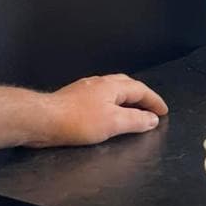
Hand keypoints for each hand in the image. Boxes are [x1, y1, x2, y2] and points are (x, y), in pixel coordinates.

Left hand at [29, 74, 168, 147]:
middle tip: (151, 108)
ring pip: (112, 90)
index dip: (154, 101)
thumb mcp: (114, 123)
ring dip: (126, 99)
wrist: (43, 120)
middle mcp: (100, 83)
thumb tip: (152, 118)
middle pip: (127, 85)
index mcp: (112, 86)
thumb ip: (136, 120)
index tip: (163, 111)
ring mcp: (85, 89)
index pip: (140, 90)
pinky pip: (101, 97)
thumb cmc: (78, 121)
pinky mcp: (74, 98)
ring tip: (133, 110)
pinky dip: (112, 103)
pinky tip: (107, 113)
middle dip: (141, 96)